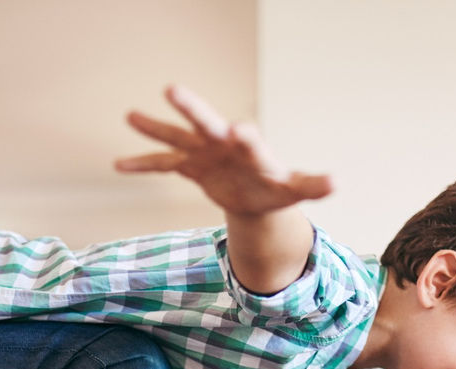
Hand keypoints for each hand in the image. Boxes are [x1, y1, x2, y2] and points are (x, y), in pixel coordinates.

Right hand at [116, 85, 332, 216]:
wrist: (255, 192)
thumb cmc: (275, 187)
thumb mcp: (293, 190)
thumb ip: (311, 185)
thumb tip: (336, 183)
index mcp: (252, 149)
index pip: (249, 140)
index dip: (245, 137)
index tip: (239, 130)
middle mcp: (224, 143)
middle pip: (207, 122)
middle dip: (192, 109)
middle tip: (173, 89)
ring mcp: (204, 152)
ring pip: (178, 136)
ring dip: (156, 127)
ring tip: (130, 116)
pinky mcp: (190, 165)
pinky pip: (163, 164)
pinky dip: (143, 164)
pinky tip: (119, 164)